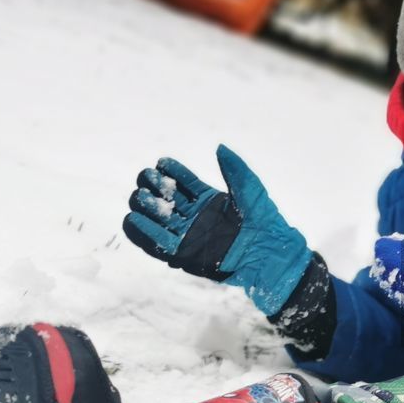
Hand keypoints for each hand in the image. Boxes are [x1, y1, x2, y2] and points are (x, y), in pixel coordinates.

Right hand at [123, 145, 312, 314]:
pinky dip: (144, 233)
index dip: (170, 171)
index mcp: (208, 200)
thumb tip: (220, 147)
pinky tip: (133, 219)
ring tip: (139, 196)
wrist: (271, 254)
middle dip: (153, 187)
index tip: (161, 163)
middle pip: (164, 199)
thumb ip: (235, 170)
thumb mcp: (251, 191)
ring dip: (145, 208)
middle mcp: (195, 216)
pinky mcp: (186, 255)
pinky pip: (159, 244)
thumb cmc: (266, 221)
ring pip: (158, 219)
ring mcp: (189, 235)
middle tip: (149, 179)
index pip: (182, 182)